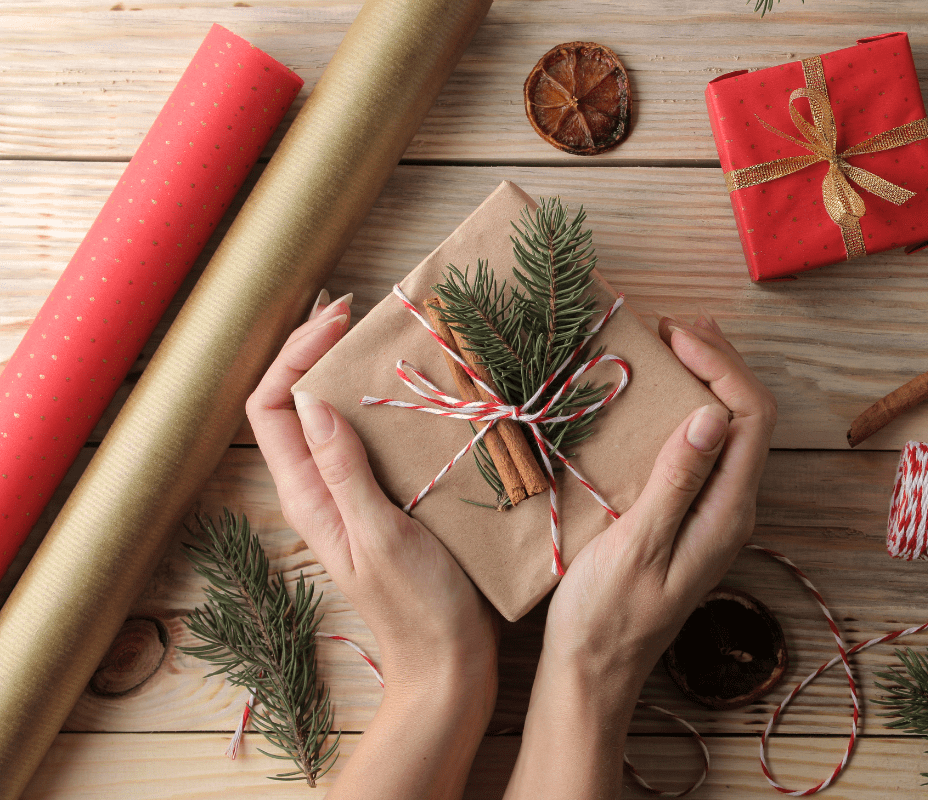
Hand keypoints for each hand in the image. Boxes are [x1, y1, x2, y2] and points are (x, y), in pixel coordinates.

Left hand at [246, 290, 497, 798]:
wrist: (451, 661)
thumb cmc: (417, 606)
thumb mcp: (378, 535)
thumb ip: (343, 471)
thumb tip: (312, 399)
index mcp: (308, 494)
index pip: (271, 406)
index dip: (293, 354)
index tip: (339, 319)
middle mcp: (324, 487)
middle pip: (299, 402)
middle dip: (320, 350)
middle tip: (361, 313)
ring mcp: (358, 492)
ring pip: (341, 416)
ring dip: (357, 373)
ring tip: (392, 339)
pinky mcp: (392, 499)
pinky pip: (378, 438)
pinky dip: (392, 405)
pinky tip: (425, 392)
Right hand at [505, 310, 776, 798]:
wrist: (594, 672)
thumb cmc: (606, 616)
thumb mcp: (637, 547)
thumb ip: (677, 483)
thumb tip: (712, 416)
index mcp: (727, 513)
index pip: (751, 419)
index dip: (722, 367)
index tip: (675, 338)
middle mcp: (732, 509)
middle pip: (750, 418)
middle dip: (720, 363)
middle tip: (673, 328)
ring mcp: (713, 514)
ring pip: (729, 431)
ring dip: (707, 383)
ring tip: (669, 348)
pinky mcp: (690, 518)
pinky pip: (704, 450)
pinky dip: (686, 411)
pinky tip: (656, 400)